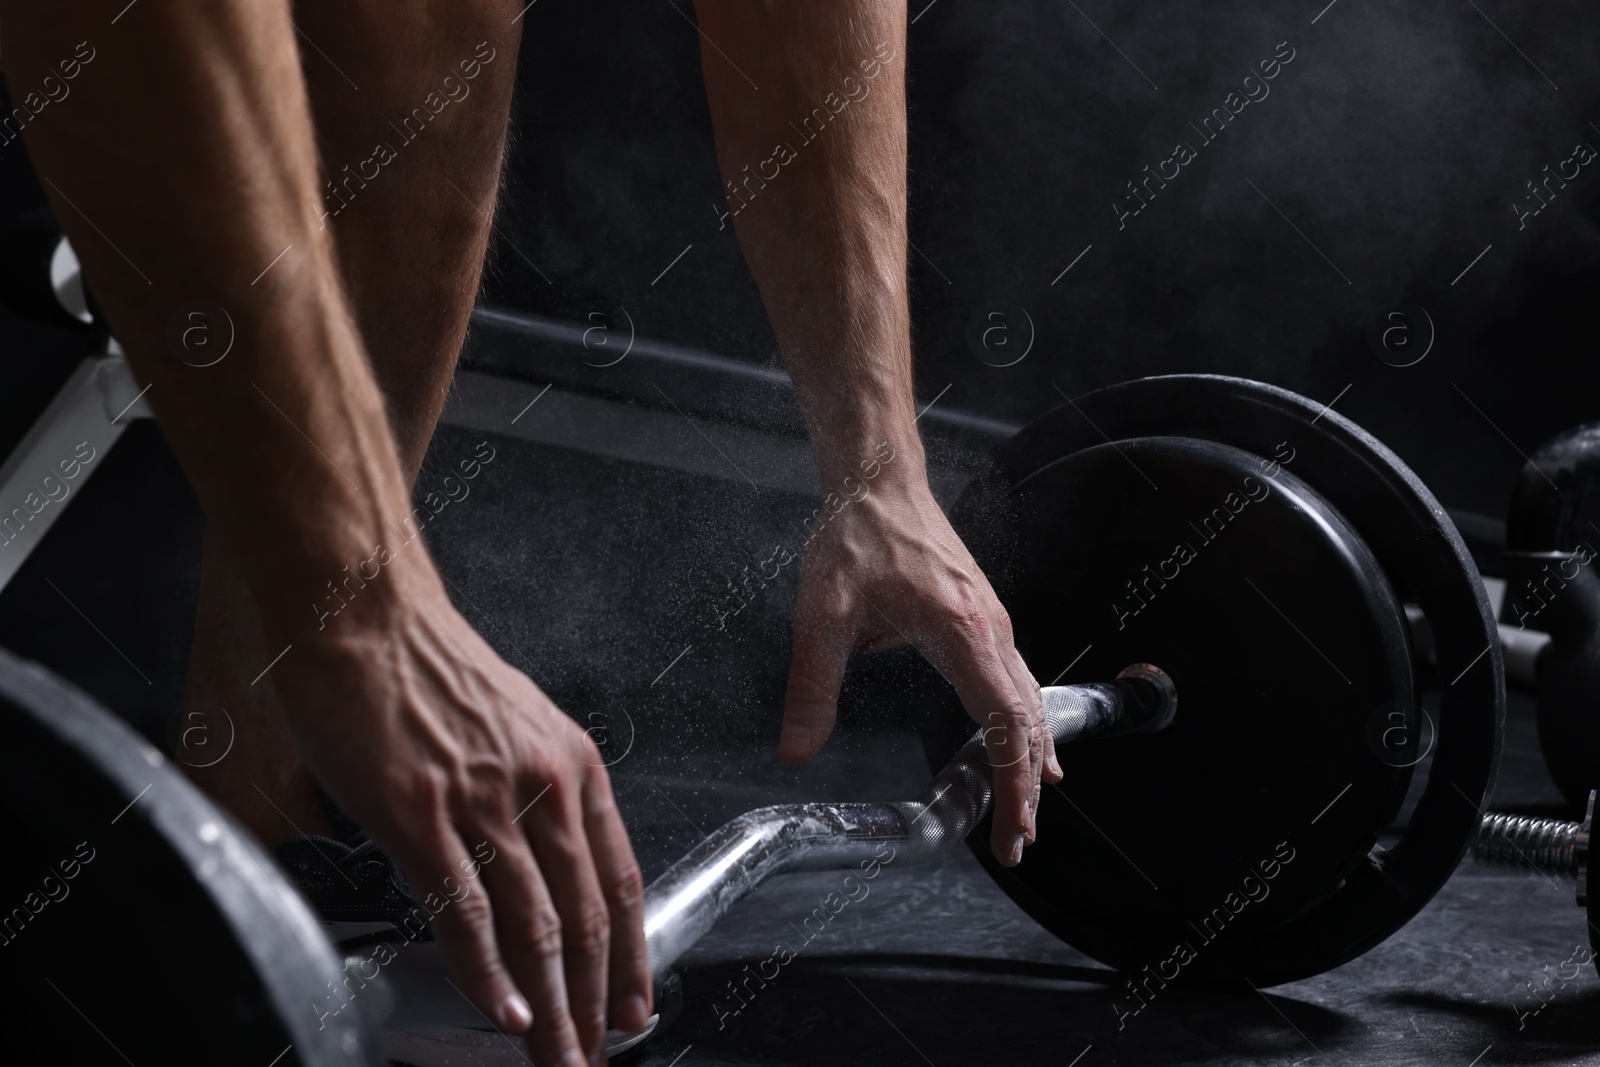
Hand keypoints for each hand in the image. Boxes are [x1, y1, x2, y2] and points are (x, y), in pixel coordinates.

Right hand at [273, 571, 651, 1065]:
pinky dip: (488, 976)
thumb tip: (548, 858)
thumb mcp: (518, 722)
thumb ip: (540, 788)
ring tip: (557, 1060)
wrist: (367, 615)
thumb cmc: (431, 667)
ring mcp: (483, 803)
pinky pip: (465, 914)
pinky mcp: (420, 816)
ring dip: (551, 1009)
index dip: (632, 957)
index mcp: (575, 765)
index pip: (621, 881)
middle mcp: (543, 786)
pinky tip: (505, 1015)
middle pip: (587, 919)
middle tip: (596, 1057)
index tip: (634, 1008)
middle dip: (595, 1004)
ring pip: (537, 928)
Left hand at [781, 464, 1062, 865]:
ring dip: (1029, 758)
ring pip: (1028, 702)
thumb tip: (796, 750)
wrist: (879, 479)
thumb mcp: (822, 615)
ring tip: (1024, 809)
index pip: (1004, 726)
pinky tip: (1023, 744)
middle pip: (1027, 724)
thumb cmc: (857, 535)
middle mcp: (990, 628)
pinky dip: (1024, 723)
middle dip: (1025, 788)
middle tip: (1017, 842)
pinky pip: (1017, 679)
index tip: (1011, 831)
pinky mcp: (984, 616)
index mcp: (962, 632)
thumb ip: (811, 687)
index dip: (1012, 785)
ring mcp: (993, 621)